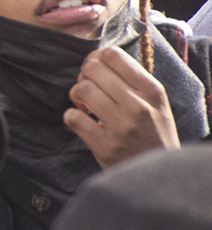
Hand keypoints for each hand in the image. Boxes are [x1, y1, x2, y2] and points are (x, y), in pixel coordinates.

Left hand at [64, 45, 180, 167]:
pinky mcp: (106, 146)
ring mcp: (122, 127)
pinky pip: (73, 117)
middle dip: (84, 76)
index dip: (96, 57)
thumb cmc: (152, 133)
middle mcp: (139, 106)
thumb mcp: (155, 103)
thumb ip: (131, 79)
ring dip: (76, 95)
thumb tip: (97, 56)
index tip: (94, 69)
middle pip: (93, 69)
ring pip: (82, 90)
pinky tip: (82, 122)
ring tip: (84, 105)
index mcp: (152, 91)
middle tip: (87, 88)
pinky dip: (71, 116)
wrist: (159, 175)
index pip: (113, 55)